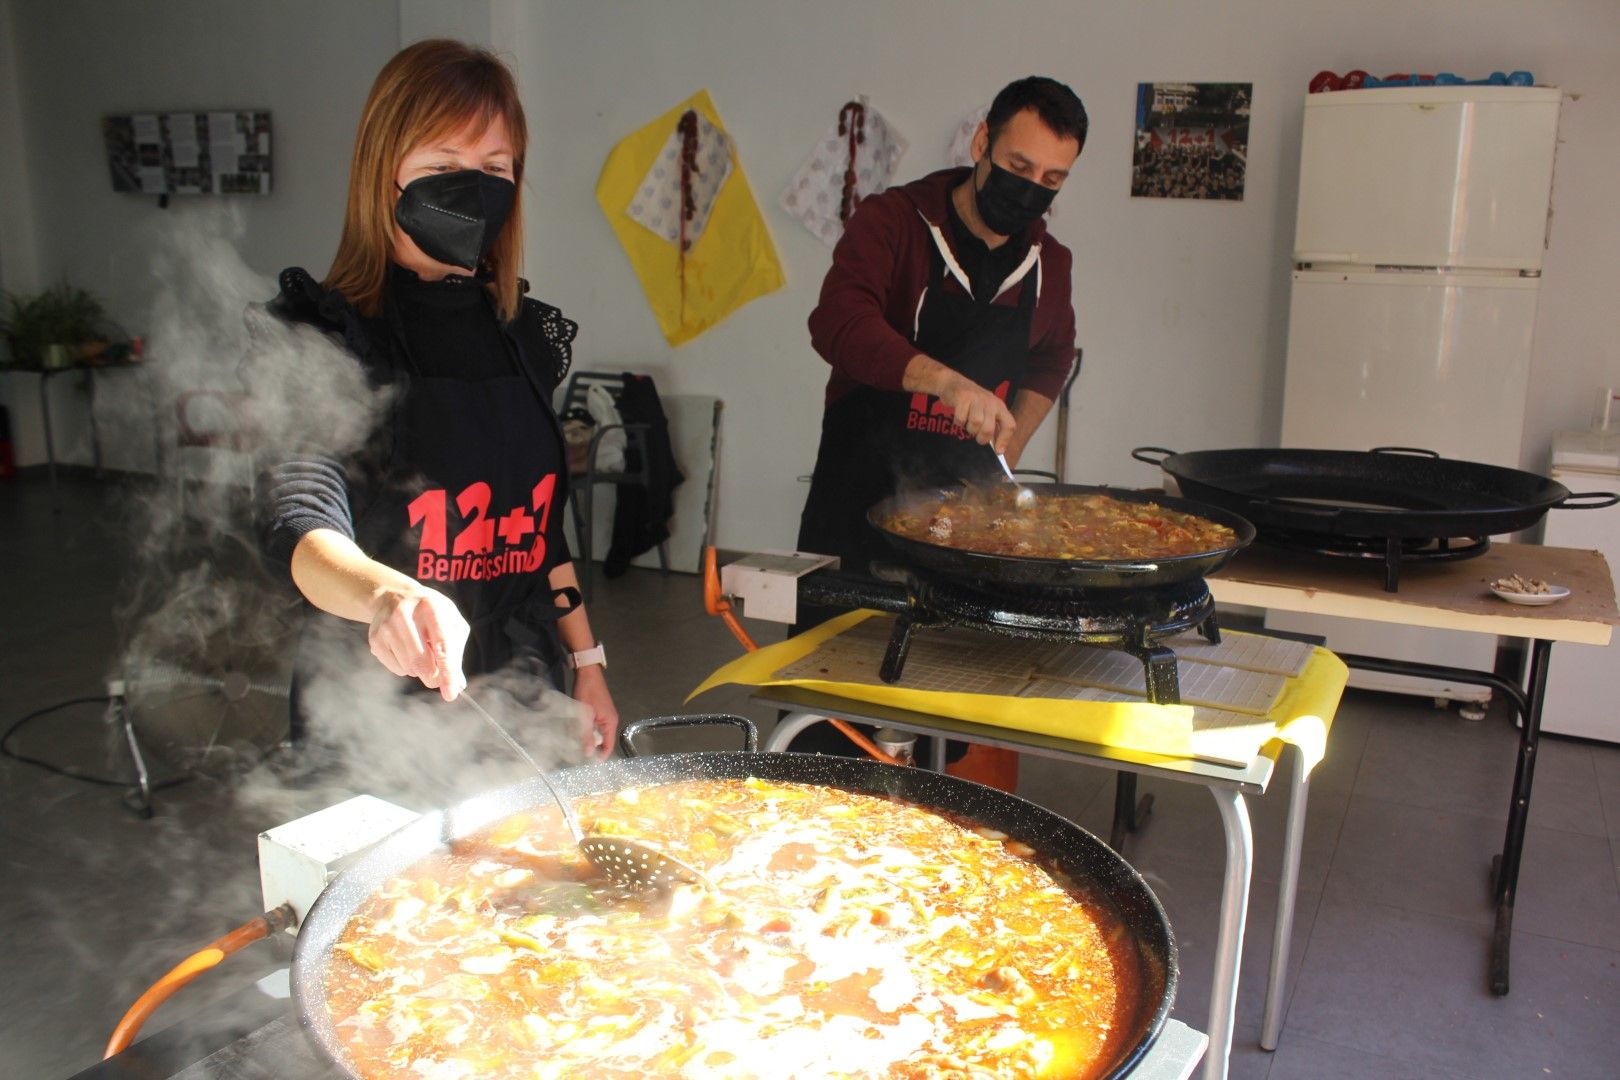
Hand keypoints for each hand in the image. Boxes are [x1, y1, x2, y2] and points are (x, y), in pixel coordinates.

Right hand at [366, 585, 468, 700]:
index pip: (442, 646)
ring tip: (421, 650)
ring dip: (420, 669)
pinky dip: (406, 668)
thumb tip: (458, 685)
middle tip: (439, 680)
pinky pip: (396, 669)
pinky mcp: (375, 639)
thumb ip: (456, 653)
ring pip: (409, 668)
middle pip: (421, 663)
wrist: (395, 596)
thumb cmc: (432, 613)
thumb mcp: (450, 623)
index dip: (448, 672)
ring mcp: (386, 627)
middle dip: (433, 678)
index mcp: (430, 607)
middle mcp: (404, 615)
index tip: (451, 693)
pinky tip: (406, 650)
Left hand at [570, 665, 617, 759]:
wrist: (588, 673)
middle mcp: (611, 721)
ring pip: (598, 733)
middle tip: (580, 755)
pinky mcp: (600, 711)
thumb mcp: (584, 715)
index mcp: (610, 723)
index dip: (601, 756)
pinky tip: (578, 732)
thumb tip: (588, 754)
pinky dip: (588, 731)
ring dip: (590, 739)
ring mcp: (606, 716)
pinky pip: (596, 726)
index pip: (608, 745)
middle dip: (593, 748)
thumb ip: (586, 735)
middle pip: (604, 741)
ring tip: (578, 745)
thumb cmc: (587, 693)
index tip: (590, 765)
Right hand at [938, 372, 1015, 452]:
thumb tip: (998, 448)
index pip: (1009, 425)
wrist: (954, 383)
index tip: (998, 451)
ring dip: (969, 429)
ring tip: (968, 424)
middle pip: (989, 428)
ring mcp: (977, 398)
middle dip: (982, 438)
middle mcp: (991, 401)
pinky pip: (961, 419)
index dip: (1004, 440)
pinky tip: (959, 417)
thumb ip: (993, 426)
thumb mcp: (986, 410)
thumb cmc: (972, 402)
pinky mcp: (963, 398)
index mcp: (999, 406)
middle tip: (977, 437)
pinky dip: (959, 422)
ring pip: (975, 424)